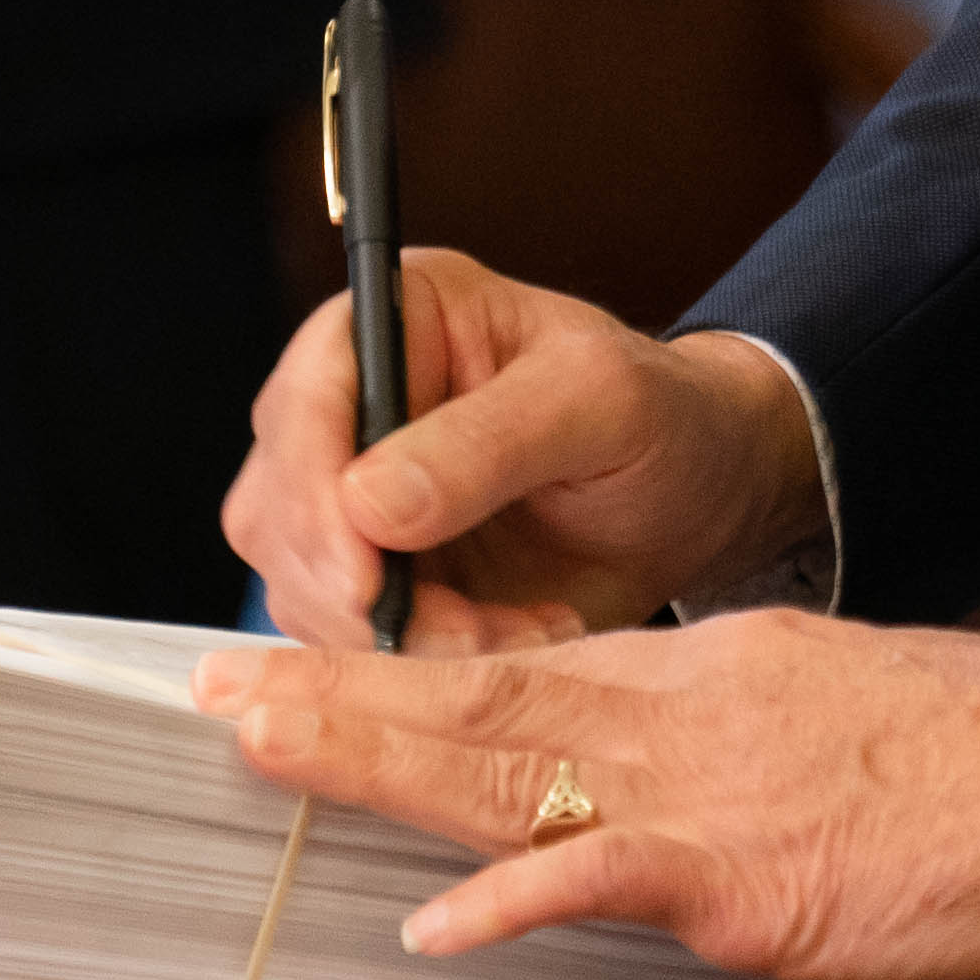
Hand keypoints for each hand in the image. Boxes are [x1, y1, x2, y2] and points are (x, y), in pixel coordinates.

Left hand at [193, 611, 979, 979]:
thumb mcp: (856, 721)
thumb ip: (756, 754)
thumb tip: (695, 805)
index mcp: (715, 674)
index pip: (534, 666)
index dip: (410, 676)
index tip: (312, 675)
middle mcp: (690, 709)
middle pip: (486, 694)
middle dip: (342, 698)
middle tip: (218, 690)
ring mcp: (713, 789)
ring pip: (513, 761)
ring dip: (376, 759)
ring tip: (261, 746)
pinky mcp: (756, 872)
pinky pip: (613, 879)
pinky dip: (518, 900)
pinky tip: (436, 927)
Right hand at [222, 257, 822, 654]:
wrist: (700, 497)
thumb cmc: (662, 416)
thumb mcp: (600, 403)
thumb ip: (489, 440)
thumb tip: (367, 501)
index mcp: (397, 319)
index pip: (304, 399)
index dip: (313, 493)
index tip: (363, 576)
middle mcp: (354, 404)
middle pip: (278, 506)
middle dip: (356, 587)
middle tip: (456, 629)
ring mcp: (352, 497)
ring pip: (301, 586)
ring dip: (397, 634)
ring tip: (511, 630)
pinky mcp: (374, 576)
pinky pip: (350, 639)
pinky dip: (423, 660)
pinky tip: (508, 639)